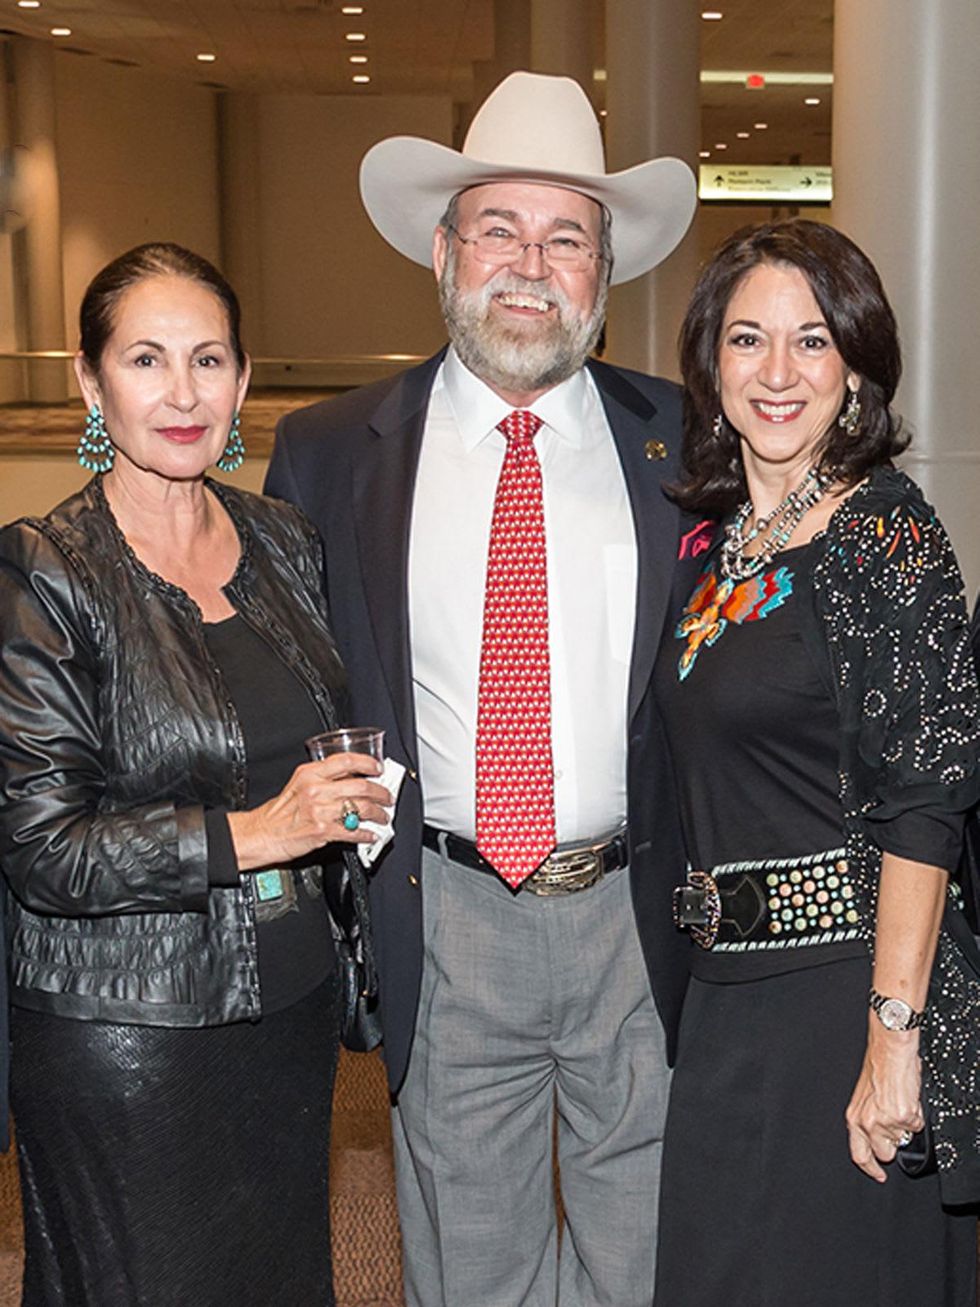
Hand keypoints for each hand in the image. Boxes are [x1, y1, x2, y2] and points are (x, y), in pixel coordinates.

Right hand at [226, 752, 391, 870]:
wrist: (262, 834)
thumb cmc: (279, 813)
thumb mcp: (299, 785)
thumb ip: (323, 779)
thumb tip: (352, 778)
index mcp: (310, 774)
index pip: (346, 761)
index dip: (368, 764)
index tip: (379, 769)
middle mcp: (316, 789)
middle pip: (361, 786)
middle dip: (381, 793)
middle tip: (387, 797)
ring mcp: (320, 811)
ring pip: (361, 809)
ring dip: (378, 814)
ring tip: (382, 817)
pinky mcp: (322, 831)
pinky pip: (353, 831)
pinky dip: (366, 834)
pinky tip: (370, 835)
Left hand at [844, 1019, 924, 1182]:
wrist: (890, 1050)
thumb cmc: (877, 1067)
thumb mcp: (864, 1098)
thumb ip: (869, 1119)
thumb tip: (880, 1134)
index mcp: (854, 1118)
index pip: (859, 1155)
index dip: (870, 1169)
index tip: (878, 1175)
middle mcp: (867, 1123)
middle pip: (885, 1154)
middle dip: (893, 1143)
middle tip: (894, 1123)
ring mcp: (885, 1122)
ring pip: (903, 1139)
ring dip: (905, 1126)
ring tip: (899, 1103)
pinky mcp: (903, 1117)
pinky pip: (916, 1125)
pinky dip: (916, 1115)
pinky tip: (908, 1099)